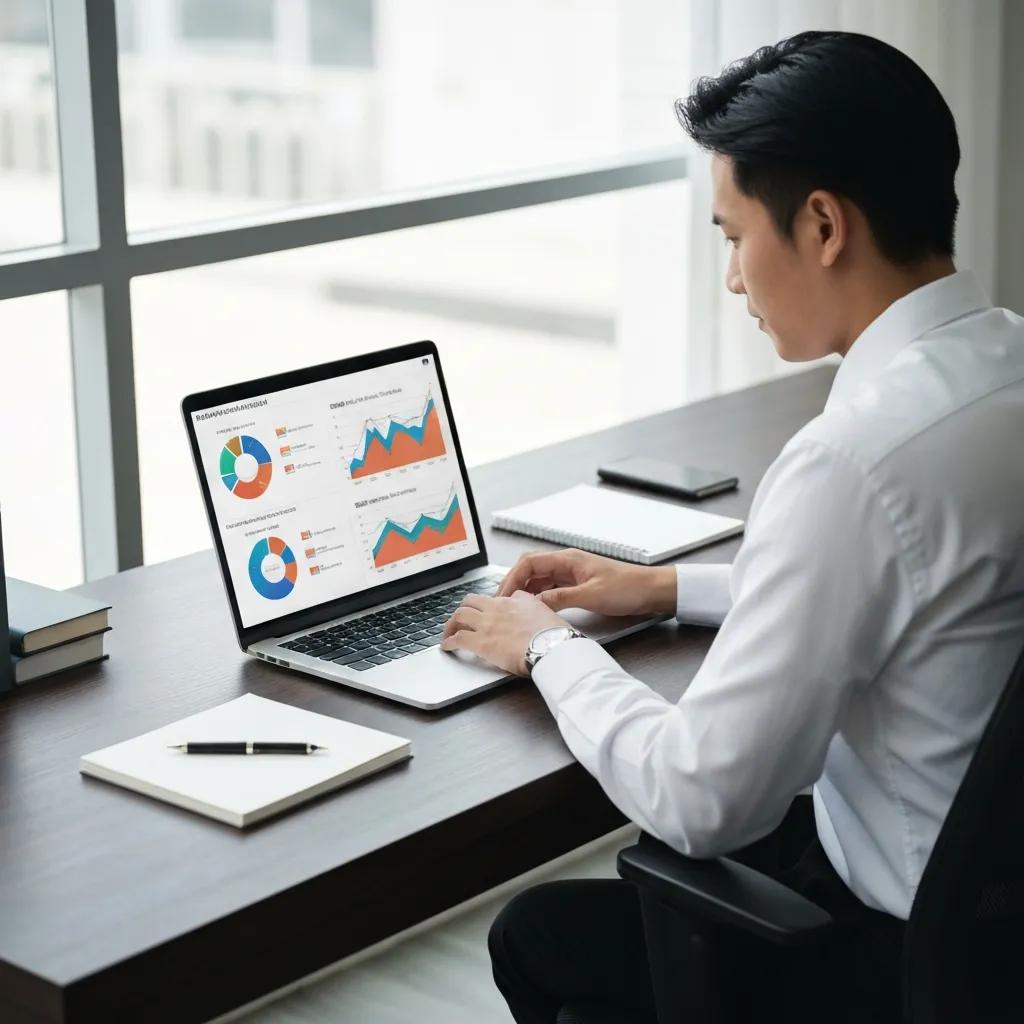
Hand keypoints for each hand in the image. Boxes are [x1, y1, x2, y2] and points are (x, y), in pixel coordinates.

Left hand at [440, 590, 570, 675]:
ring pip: (460, 615)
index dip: (487, 606)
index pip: (495, 598)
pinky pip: (458, 638)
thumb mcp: (547, 612)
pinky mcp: (480, 641)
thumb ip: (534, 608)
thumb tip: (529, 609)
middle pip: (471, 601)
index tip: (485, 614)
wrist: (550, 646)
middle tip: (461, 619)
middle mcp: (498, 608)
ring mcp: (487, 623)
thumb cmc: (554, 635)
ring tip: (449, 632)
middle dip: (464, 609)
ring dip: (452, 623)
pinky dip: (449, 642)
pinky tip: (447, 646)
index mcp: (515, 600)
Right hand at [496, 548, 676, 617]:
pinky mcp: (577, 585)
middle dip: (514, 584)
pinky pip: (551, 588)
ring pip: (539, 579)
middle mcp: (567, 564)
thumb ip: (560, 597)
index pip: (529, 562)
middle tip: (503, 603)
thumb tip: (535, 602)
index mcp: (568, 559)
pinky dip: (539, 596)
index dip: (512, 577)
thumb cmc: (628, 588)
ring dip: (525, 591)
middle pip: (530, 569)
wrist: (650, 591)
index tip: (503, 595)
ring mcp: (572, 574)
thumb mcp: (591, 596)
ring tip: (514, 607)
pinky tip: (535, 608)